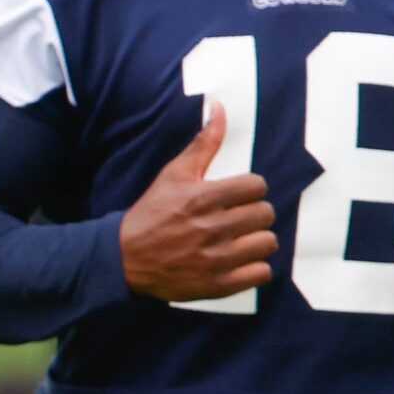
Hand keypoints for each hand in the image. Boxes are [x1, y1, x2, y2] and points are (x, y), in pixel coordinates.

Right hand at [118, 105, 277, 302]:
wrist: (127, 257)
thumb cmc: (153, 211)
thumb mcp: (174, 174)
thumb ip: (203, 144)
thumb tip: (219, 108)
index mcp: (203, 197)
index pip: (256, 186)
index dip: (250, 188)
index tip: (238, 193)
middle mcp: (213, 228)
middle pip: (265, 214)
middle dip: (255, 211)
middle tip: (239, 215)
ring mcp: (217, 258)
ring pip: (267, 243)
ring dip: (257, 238)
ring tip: (241, 237)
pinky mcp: (219, 284)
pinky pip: (261, 273)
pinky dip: (255, 266)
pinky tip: (239, 258)